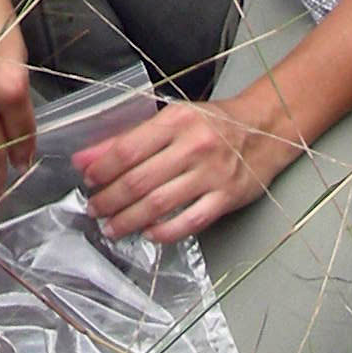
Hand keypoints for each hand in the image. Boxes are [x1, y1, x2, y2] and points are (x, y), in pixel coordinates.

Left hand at [72, 92, 297, 243]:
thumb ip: (131, 137)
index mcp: (177, 120)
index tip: (87, 179)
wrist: (264, 131)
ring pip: (159, 204)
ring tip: (111, 227)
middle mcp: (193, 146)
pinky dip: (164, 232)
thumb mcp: (172, 118)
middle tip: (93, 209)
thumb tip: (87, 157)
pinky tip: (147, 234)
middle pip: (140, 180)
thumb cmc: (213, 124)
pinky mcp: (226, 198)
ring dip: (129, 219)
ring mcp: (211, 174)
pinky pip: (189, 222)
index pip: (129, 148)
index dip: (102, 168)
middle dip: (109, 199)